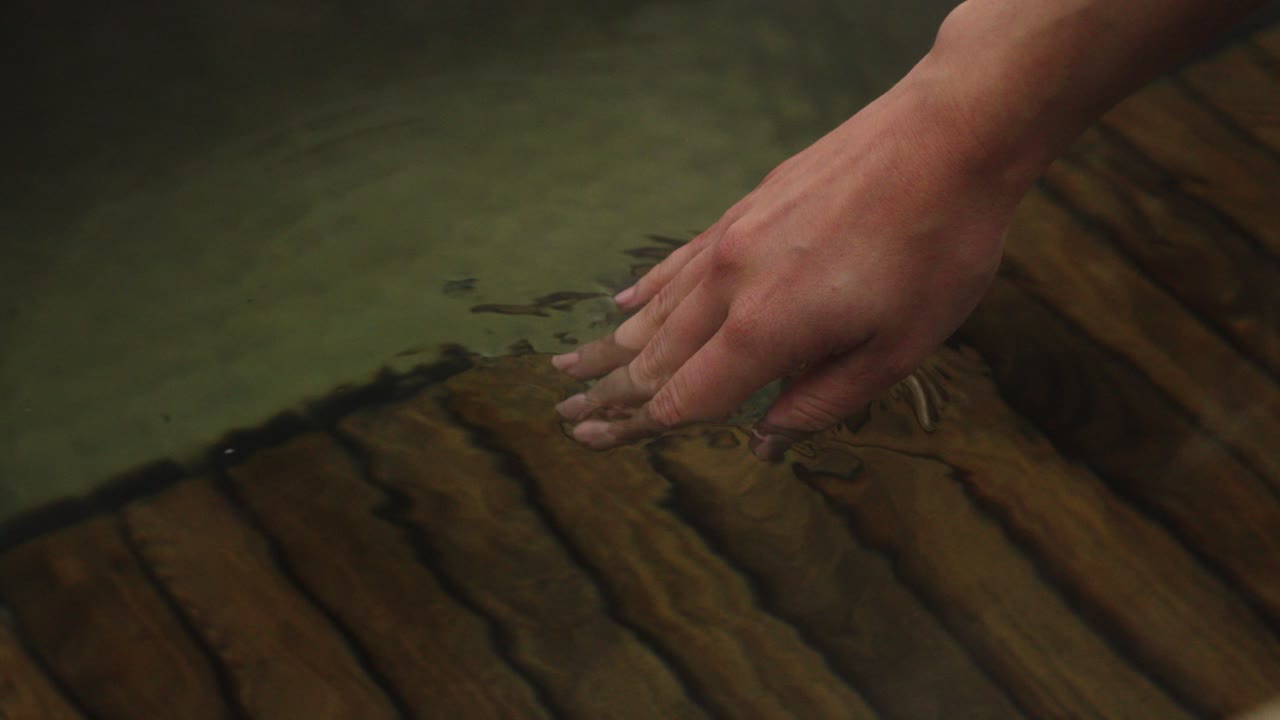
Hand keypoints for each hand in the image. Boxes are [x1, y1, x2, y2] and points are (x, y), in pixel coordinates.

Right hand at [553, 70, 1027, 459]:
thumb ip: (820, 402)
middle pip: (656, 354)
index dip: (634, 426)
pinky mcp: (745, 209)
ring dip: (614, 343)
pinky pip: (680, 259)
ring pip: (660, 307)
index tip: (589, 441)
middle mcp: (729, 284)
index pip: (683, 395)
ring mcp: (731, 240)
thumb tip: (765, 442)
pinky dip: (649, 288)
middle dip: (610, 391)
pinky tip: (623, 303)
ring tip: (570, 366)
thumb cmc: (936, 252)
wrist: (947, 137)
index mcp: (763, 330)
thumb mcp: (897, 350)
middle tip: (568, 417)